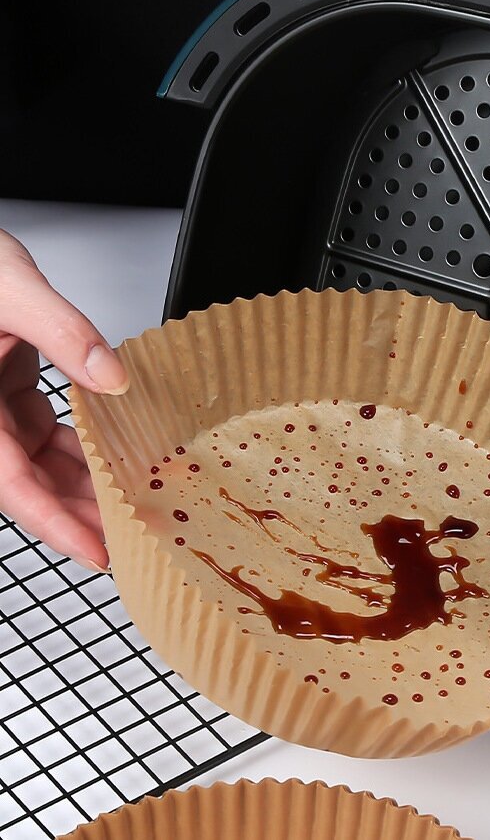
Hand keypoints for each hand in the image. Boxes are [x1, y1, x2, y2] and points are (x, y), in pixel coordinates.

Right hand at [0, 230, 127, 569]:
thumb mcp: (12, 288)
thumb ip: (61, 331)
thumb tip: (110, 376)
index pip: (10, 483)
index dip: (53, 522)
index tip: (94, 550)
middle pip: (28, 483)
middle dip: (77, 514)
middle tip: (128, 538)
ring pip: (36, 463)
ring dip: (80, 484)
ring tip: (127, 505)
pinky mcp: (5, 391)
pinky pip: (41, 434)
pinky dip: (76, 447)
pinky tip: (110, 455)